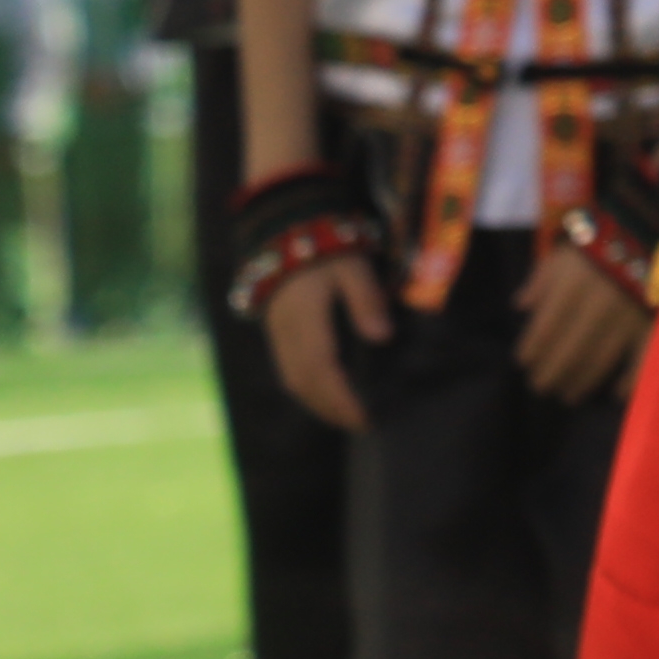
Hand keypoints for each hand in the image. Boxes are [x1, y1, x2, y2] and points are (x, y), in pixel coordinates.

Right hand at [257, 251, 382, 432]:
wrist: (284, 234)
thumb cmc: (326, 250)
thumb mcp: (353, 267)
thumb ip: (366, 300)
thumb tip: (381, 337)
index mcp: (306, 322)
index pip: (323, 371)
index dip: (343, 399)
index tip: (365, 418)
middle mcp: (287, 336)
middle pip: (306, 385)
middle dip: (332, 409)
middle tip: (363, 425)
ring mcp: (278, 336)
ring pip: (294, 382)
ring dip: (319, 403)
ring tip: (347, 417)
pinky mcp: (277, 334)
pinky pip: (289, 372)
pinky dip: (308, 390)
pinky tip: (326, 395)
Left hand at [513, 240, 648, 402]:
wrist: (657, 231)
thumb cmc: (604, 241)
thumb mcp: (568, 251)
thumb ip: (543, 278)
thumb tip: (522, 306)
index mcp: (573, 284)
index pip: (545, 327)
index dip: (532, 348)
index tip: (523, 362)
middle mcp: (598, 305)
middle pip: (569, 349)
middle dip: (551, 372)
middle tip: (540, 386)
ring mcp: (628, 317)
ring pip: (600, 359)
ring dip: (581, 381)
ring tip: (568, 395)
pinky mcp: (653, 323)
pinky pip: (642, 358)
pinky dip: (630, 380)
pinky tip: (616, 394)